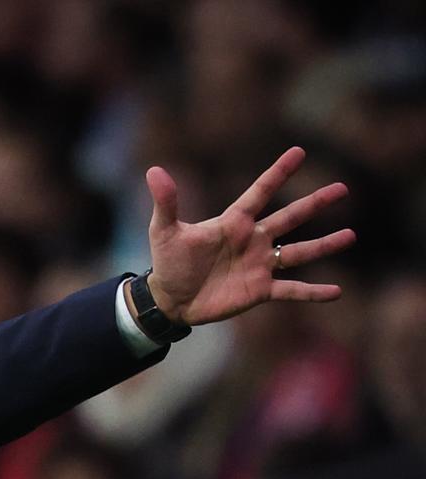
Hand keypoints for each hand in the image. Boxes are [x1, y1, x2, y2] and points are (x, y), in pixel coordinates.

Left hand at [146, 146, 355, 324]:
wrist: (170, 299)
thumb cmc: (168, 262)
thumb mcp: (164, 231)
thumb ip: (166, 202)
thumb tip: (154, 171)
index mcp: (233, 222)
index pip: (260, 192)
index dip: (278, 173)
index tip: (299, 152)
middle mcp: (252, 240)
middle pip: (289, 217)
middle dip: (315, 203)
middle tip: (343, 188)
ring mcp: (259, 265)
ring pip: (298, 252)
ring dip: (324, 245)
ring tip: (351, 235)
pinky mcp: (260, 290)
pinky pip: (292, 290)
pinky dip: (313, 291)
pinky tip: (337, 291)